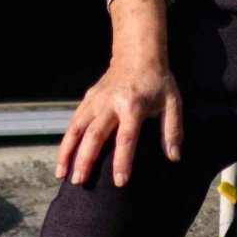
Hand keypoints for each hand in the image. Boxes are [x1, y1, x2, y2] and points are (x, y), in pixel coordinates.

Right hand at [59, 0, 182, 186]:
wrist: (138, 54)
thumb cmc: (157, 82)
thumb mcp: (172, 103)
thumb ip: (173, 131)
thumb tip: (174, 157)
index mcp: (133, 106)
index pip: (126, 138)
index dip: (122, 161)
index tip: (120, 182)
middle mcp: (110, 103)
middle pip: (94, 135)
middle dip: (85, 160)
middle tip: (79, 182)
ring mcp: (96, 100)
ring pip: (76, 128)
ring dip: (67, 152)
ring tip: (62, 174)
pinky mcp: (88, 98)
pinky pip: (73, 121)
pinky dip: (66, 140)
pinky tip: (63, 157)